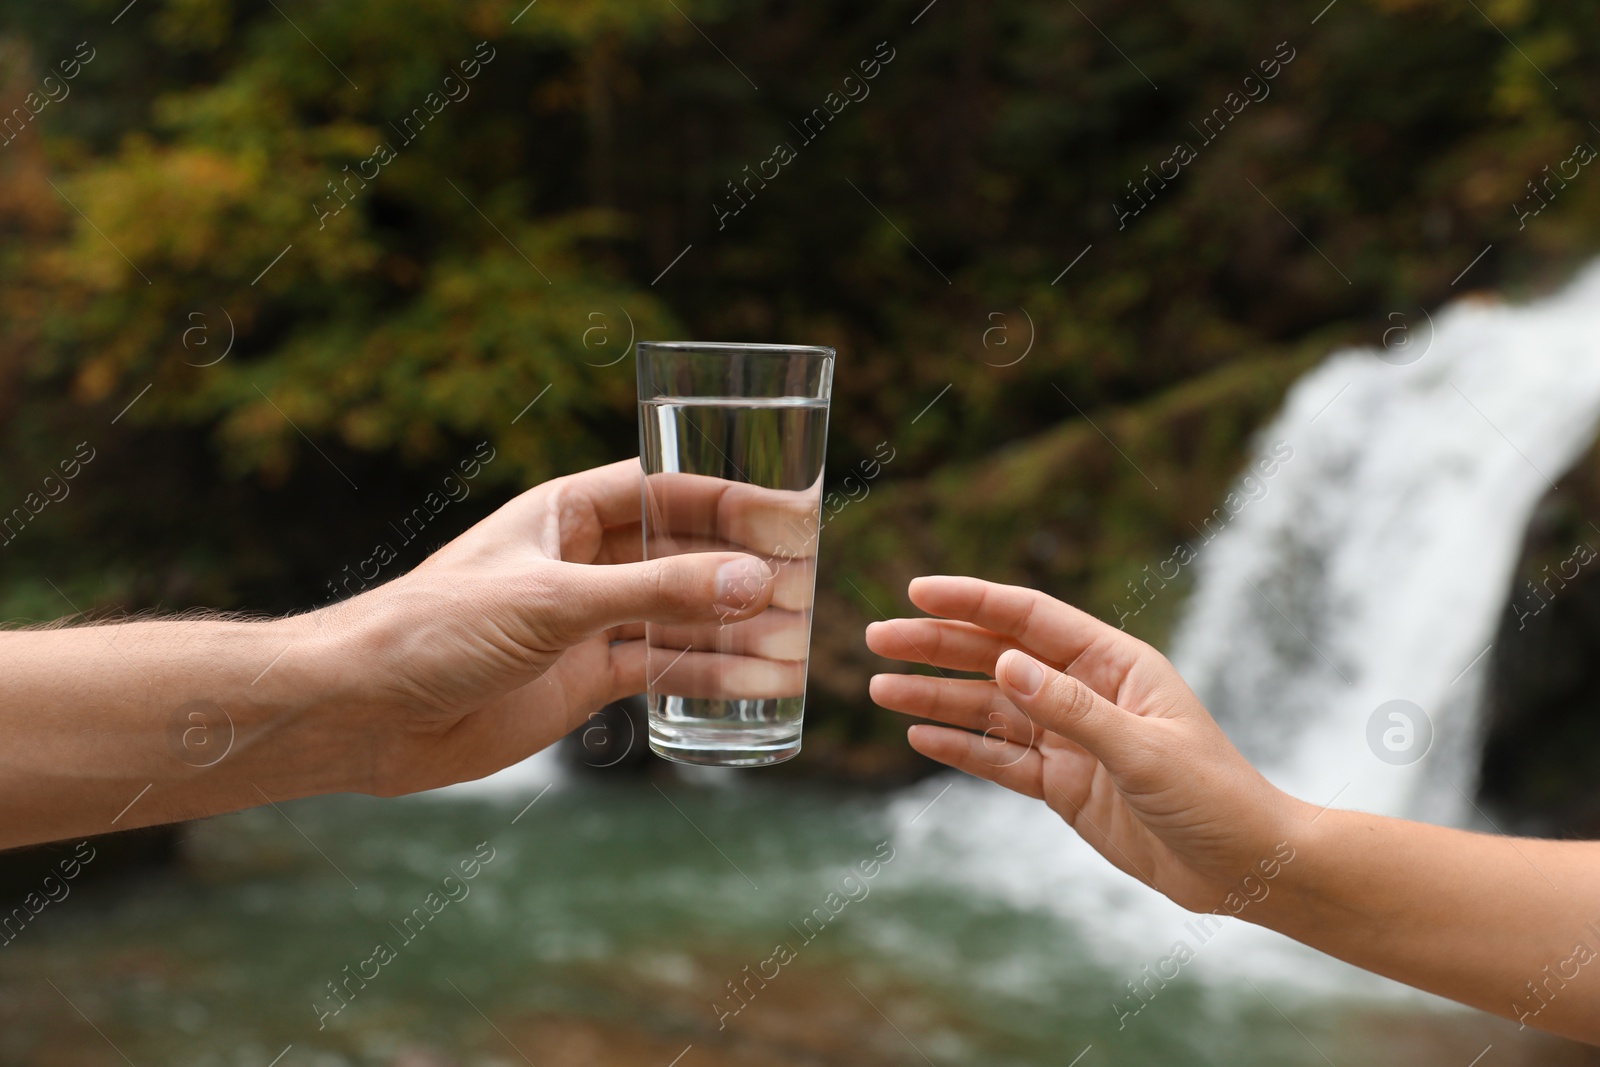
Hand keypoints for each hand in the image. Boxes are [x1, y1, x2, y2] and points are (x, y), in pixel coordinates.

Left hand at [310, 459, 778, 794]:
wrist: (365, 713)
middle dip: (742, 566)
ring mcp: (586, 622)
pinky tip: (756, 686)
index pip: (667, 489)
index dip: (731, 499)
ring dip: (734, 625)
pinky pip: (662, 669)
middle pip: (683, 551)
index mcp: (566, 512)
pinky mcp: (581, 679)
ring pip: (680, 615)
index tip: (793, 514)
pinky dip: (709, 677)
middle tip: (807, 580)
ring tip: (796, 637)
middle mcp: (583, 561)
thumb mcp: (555, 602)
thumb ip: (658, 592)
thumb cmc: (438, 629)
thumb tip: (754, 581)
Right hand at [865, 576, 1311, 912]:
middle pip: (997, 657)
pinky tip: (919, 736)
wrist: (1245, 868)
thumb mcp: (1144, 751)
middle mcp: (1086, 692)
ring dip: (937, 697)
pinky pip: (1000, 759)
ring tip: (879, 688)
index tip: (917, 592)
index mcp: (1115, 664)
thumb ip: (1072, 709)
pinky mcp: (1064, 784)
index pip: (1029, 618)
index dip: (971, 601)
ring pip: (989, 708)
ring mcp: (1072, 739)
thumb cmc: (1215, 797)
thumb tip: (1005, 664)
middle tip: (878, 638)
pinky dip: (960, 747)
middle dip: (937, 646)